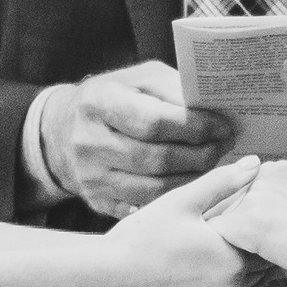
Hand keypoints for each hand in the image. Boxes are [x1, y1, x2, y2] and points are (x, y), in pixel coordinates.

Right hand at [38, 60, 232, 216]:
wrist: (63, 131)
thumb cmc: (114, 98)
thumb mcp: (139, 79)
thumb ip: (174, 89)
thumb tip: (216, 110)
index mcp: (98, 101)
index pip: (155, 122)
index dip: (196, 127)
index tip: (224, 126)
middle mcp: (89, 142)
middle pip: (157, 159)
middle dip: (201, 155)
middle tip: (224, 147)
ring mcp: (91, 177)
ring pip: (155, 189)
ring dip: (194, 179)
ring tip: (212, 164)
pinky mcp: (97, 201)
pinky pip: (147, 207)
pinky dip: (175, 198)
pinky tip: (192, 184)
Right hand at [108, 161, 270, 286]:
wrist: (107, 282)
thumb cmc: (141, 239)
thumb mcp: (181, 202)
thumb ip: (222, 183)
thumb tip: (256, 163)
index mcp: (233, 257)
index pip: (268, 243)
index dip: (262, 229)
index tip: (252, 218)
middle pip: (265, 270)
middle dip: (257, 252)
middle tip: (243, 236)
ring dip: (248, 276)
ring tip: (226, 256)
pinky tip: (215, 280)